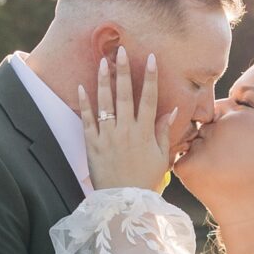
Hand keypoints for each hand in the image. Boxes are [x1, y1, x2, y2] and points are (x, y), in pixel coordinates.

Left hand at [78, 47, 182, 192]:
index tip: (150, 58)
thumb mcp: (162, 158)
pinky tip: (81, 86)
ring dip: (104, 80)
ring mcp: (108, 137)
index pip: (150, 98)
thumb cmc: (145, 181)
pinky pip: (87, 120)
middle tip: (122, 50)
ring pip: (105, 103)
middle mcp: (126, 131)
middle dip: (124, 71)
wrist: (124, 203)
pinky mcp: (92, 145)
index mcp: (145, 133)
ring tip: (103, 61)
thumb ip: (164, 132)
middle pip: (125, 95)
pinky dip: (84, 103)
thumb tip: (172, 109)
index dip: (150, 77)